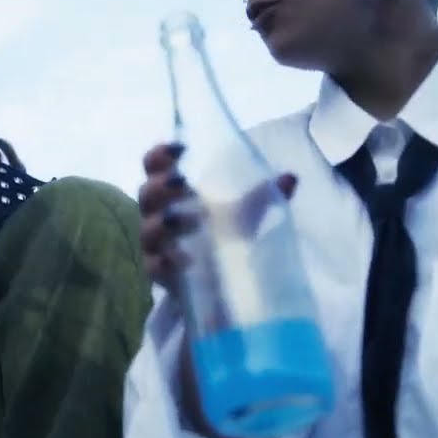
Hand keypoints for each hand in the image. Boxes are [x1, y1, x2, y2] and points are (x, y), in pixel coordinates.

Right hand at [137, 143, 297, 295]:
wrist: (220, 287)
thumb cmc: (226, 236)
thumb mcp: (248, 214)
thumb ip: (264, 197)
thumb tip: (290, 179)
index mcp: (172, 191)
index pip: (154, 166)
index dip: (160, 155)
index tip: (179, 149)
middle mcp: (158, 214)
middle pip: (146, 195)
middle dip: (161, 186)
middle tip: (183, 184)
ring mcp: (156, 246)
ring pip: (148, 230)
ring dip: (164, 223)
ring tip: (191, 221)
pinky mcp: (160, 274)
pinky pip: (155, 266)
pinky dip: (167, 261)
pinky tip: (185, 259)